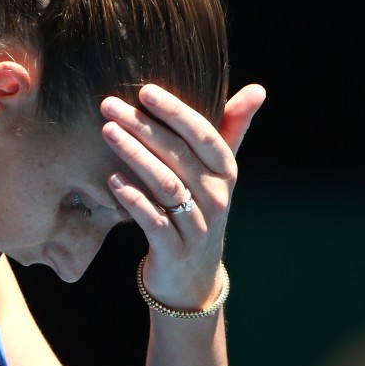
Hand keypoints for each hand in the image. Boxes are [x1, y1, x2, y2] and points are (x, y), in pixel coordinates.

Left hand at [99, 83, 265, 309]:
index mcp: (225, 172)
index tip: (146, 90)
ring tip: (107, 132)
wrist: (192, 277)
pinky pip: (154, 220)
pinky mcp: (174, 249)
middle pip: (179, 155)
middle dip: (143, 127)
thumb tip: (258, 88)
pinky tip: (112, 180)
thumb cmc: (199, 210)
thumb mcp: (217, 173)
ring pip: (166, 184)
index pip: (204, 135)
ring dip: (134, 155)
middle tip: (109, 105)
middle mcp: (216, 197)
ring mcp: (197, 225)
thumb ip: (232, 129)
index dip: (176, 111)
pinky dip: (133, 199)